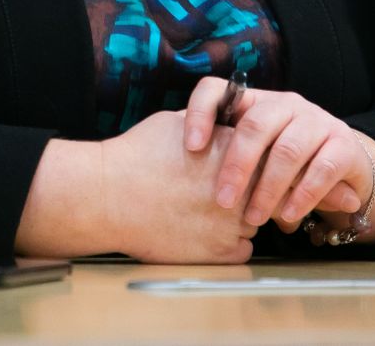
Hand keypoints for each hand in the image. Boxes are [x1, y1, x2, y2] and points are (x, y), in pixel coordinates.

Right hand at [101, 109, 257, 262]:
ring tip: (203, 213)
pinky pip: (242, 249)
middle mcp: (241, 186)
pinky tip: (201, 233)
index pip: (266, 157)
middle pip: (265, 191)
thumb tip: (218, 123)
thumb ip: (206, 125)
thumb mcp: (175, 123)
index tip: (237, 169)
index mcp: (233, 151)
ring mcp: (233, 221)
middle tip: (220, 192)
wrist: (109, 197)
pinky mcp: (221, 251)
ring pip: (254, 223)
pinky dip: (227, 245)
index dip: (251, 165)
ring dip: (237, 220)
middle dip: (248, 192)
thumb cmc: (135, 157)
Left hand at [184, 78, 367, 232]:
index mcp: (255, 101)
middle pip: (256, 124)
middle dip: (237, 166)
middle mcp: (286, 104)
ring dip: (268, 188)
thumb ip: (221, 154)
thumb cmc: (282, 162)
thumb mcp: (252, 154)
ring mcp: (317, 121)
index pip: (219, 89)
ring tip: (253, 217)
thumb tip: (171, 168)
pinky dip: (303, 195)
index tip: (190, 147)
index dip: (202, 113)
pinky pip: (322, 168)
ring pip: (289, 149)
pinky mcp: (344, 145)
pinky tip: (288, 215)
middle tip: (223, 200)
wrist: (344, 166)